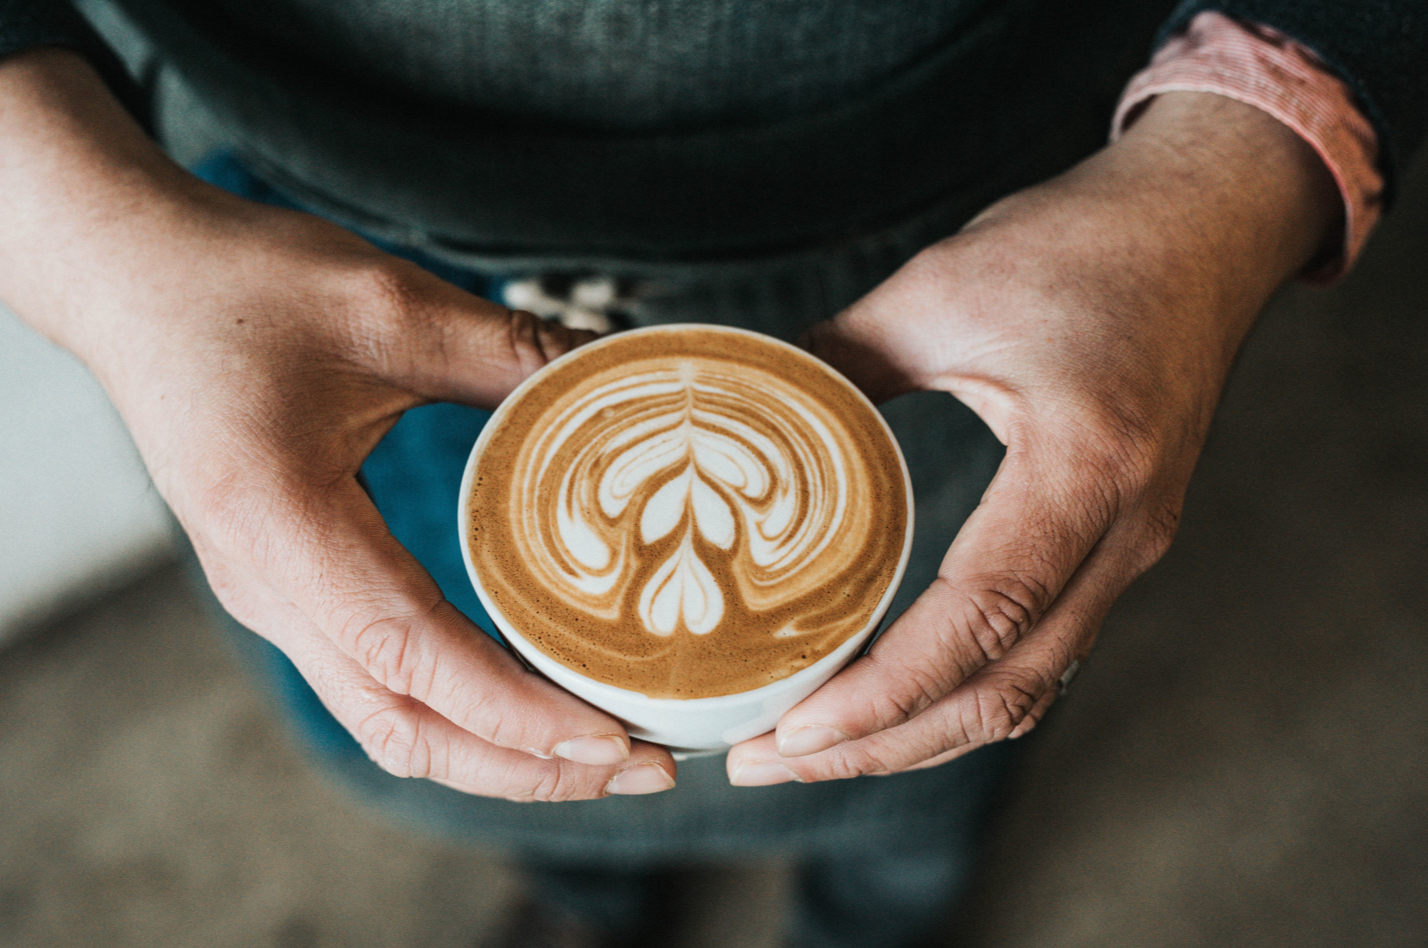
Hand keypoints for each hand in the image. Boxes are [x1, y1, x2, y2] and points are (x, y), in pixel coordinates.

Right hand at [0, 50, 676, 800]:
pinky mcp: (288, 589)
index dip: (515, 714)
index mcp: (280, 525)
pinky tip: (531, 700)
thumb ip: (510, 352)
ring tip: (603, 754)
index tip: (611, 740)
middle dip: (528, 767)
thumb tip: (626, 375)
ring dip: (498, 755)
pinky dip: (462, 714)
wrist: (130, 281)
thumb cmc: (239, 284)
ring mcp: (273, 598)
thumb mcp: (388, 305)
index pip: (411, 656)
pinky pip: (378, 685)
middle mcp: (268, 588)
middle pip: (405, 727)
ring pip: (390, 722)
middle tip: (644, 767)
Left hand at [727, 92, 1340, 783]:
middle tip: (765, 760)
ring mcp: (1130, 549)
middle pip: (1004, 690)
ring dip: (917, 735)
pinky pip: (1041, 654)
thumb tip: (740, 409)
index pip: (983, 618)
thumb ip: (836, 359)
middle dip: (879, 745)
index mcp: (1086, 466)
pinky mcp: (1117, 548)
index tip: (791, 729)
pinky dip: (959, 697)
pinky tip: (889, 700)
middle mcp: (1124, 531)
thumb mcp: (941, 289)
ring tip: (810, 749)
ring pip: (1026, 689)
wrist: (1205, 224)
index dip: (884, 692)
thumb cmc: (1085, 244)